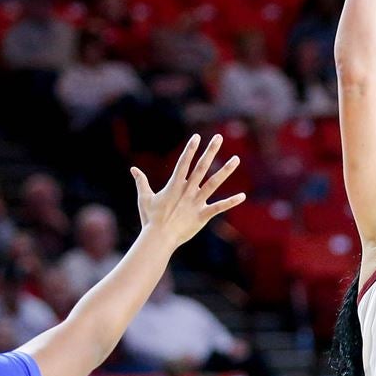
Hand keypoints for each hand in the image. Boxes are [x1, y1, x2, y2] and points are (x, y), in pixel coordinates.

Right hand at [130, 134, 244, 248]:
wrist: (158, 238)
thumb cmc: (150, 219)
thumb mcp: (144, 198)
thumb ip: (141, 182)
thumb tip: (133, 169)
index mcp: (174, 185)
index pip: (184, 163)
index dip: (190, 149)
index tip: (197, 137)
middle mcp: (187, 191)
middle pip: (201, 167)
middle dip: (210, 151)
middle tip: (219, 137)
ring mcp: (196, 202)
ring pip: (214, 183)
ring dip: (225, 171)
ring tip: (236, 159)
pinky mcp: (202, 215)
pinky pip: (219, 207)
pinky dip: (231, 202)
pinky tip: (243, 196)